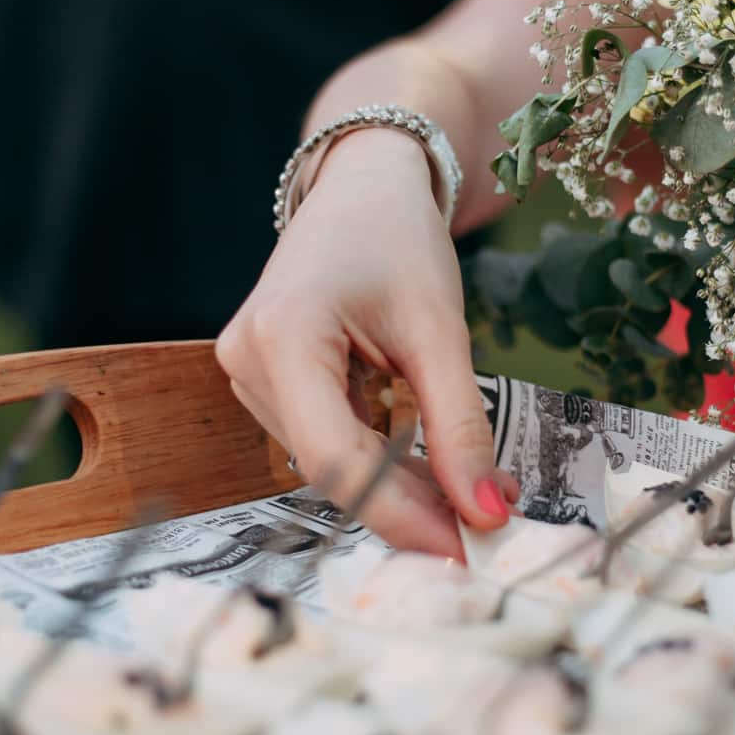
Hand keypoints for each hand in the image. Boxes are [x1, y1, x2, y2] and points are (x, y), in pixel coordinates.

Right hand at [218, 129, 512, 556]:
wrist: (362, 185)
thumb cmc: (398, 238)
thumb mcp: (440, 331)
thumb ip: (461, 425)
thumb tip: (487, 513)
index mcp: (283, 334)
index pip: (334, 456)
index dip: (398, 511)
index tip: (461, 549)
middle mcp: (247, 358)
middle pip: (329, 466)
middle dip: (409, 504)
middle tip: (484, 525)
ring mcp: (247, 371)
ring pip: (328, 462)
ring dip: (399, 487)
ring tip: (471, 488)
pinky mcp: (264, 380)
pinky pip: (325, 441)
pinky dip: (381, 460)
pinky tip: (432, 466)